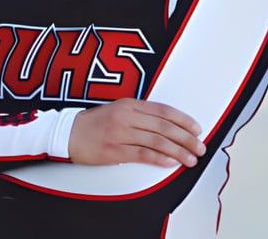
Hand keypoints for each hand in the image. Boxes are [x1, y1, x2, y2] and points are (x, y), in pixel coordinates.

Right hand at [68, 98, 204, 167]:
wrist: (67, 133)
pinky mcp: (114, 150)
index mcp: (132, 104)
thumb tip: (169, 125)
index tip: (198, 129)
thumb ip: (142, 114)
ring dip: (177, 152)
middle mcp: (128, 116)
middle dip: (187, 138)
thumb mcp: (120, 108)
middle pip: (165, 127)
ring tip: (190, 159)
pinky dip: (159, 159)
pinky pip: (142, 154)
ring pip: (157, 142)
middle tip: (200, 147)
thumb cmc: (95, 122)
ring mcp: (121, 133)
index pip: (165, 111)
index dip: (184, 120)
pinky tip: (170, 163)